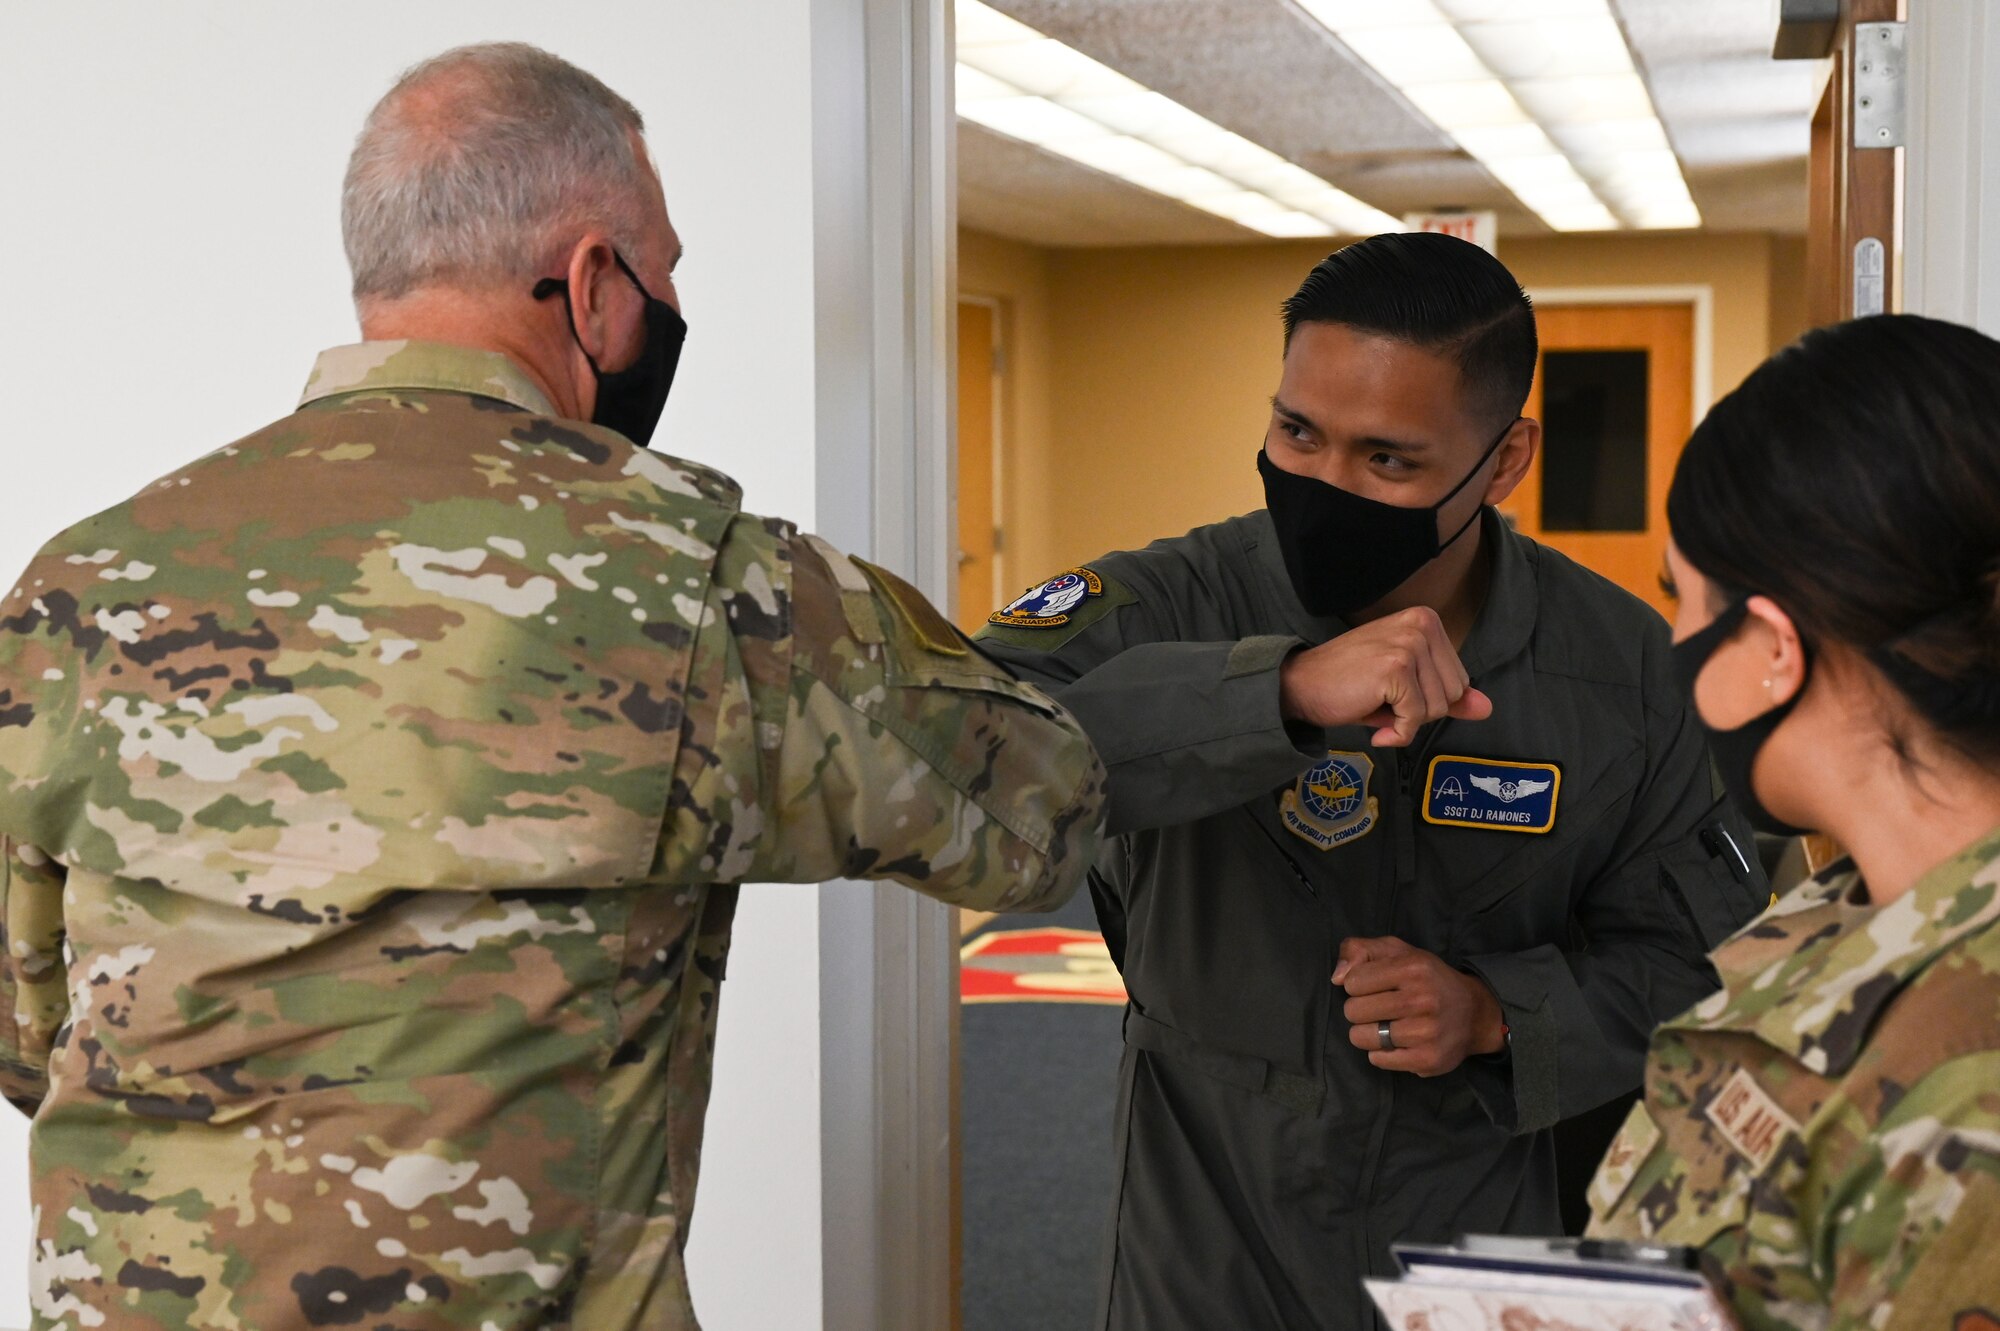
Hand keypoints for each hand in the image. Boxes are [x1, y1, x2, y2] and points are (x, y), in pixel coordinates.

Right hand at [1279, 607, 1492, 745]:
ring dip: (1406, 721)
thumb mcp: (1405, 686)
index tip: (1394, 691)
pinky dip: (1397, 734)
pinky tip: (1376, 729)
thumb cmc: (1350, 684)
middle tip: (1383, 699)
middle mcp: (1420, 624)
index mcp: (1425, 621)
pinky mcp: (1395, 668)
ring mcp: (1408, 644)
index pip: (1460, 679)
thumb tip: (1486, 708)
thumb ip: (1448, 696)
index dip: (1428, 699)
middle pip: (1454, 693)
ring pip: (1438, 708)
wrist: (1302, 686)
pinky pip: (1415, 719)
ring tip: (1375, 705)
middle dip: (1420, 711)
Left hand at [1333, 936, 1505, 1076]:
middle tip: (1380, 1008)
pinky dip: (1381, 1053)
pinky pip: (1377, 1059)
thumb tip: (1337, 978)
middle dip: (1360, 1010)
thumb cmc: (1427, 978)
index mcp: (1412, 968)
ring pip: (1361, 1037)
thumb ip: (1359, 950)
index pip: (1353, 982)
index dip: (1358, 984)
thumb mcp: (1397, 951)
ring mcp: (1426, 1032)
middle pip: (1353, 1011)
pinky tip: (1396, 1043)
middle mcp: (1421, 999)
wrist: (1475, 1013)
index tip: (1375, 986)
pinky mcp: (1427, 1059)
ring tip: (1385, 1026)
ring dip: (1368, 1032)